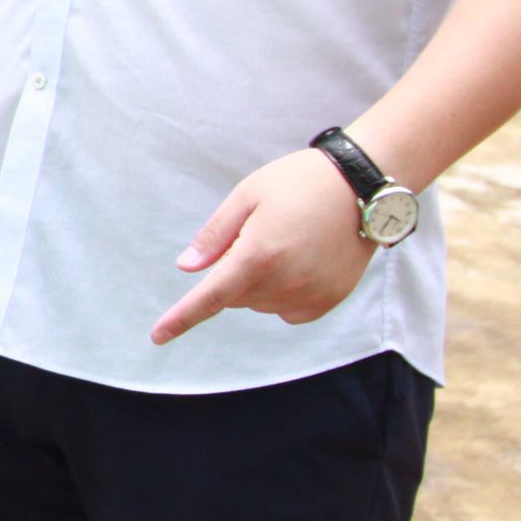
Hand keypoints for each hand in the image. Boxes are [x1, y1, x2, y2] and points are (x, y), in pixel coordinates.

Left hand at [152, 146, 376, 345]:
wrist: (362, 186)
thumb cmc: (300, 182)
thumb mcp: (248, 195)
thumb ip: (215, 235)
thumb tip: (187, 267)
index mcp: (258, 255)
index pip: (210, 297)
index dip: (181, 318)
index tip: (157, 337)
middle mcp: (284, 282)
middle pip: (234, 296)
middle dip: (231, 272)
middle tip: (255, 234)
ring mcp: (309, 295)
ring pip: (260, 303)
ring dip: (257, 282)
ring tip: (284, 241)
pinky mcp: (328, 300)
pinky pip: (287, 310)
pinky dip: (282, 292)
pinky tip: (299, 261)